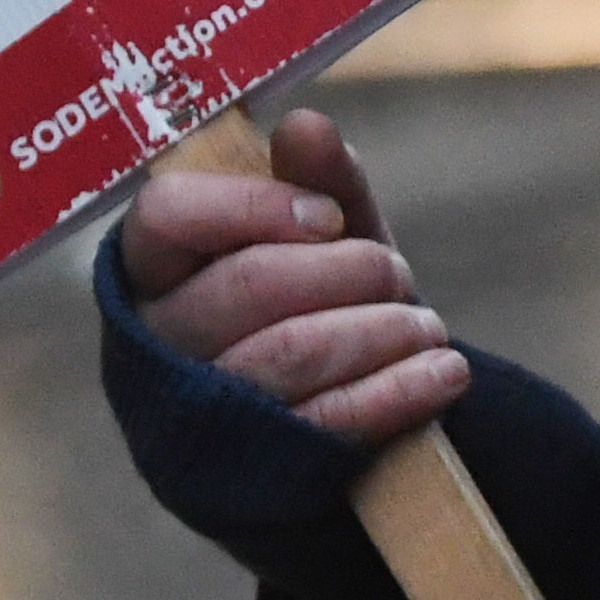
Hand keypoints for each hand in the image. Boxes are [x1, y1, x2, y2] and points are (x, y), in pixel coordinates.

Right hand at [115, 106, 468, 451]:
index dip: (251, 206)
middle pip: (246, 285)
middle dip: (345, 270)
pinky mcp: (253, 474)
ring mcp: (201, 414)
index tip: (328, 218)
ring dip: (380, 329)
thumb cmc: (317, 306)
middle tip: (396, 272)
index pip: (166, 214)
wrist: (334, 426)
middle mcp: (160, 341)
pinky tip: (444, 371)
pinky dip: (399, 390)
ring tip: (428, 326)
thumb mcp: (321, 240)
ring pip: (290, 352)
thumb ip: (317, 183)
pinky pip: (328, 423)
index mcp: (155, 268)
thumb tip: (305, 125)